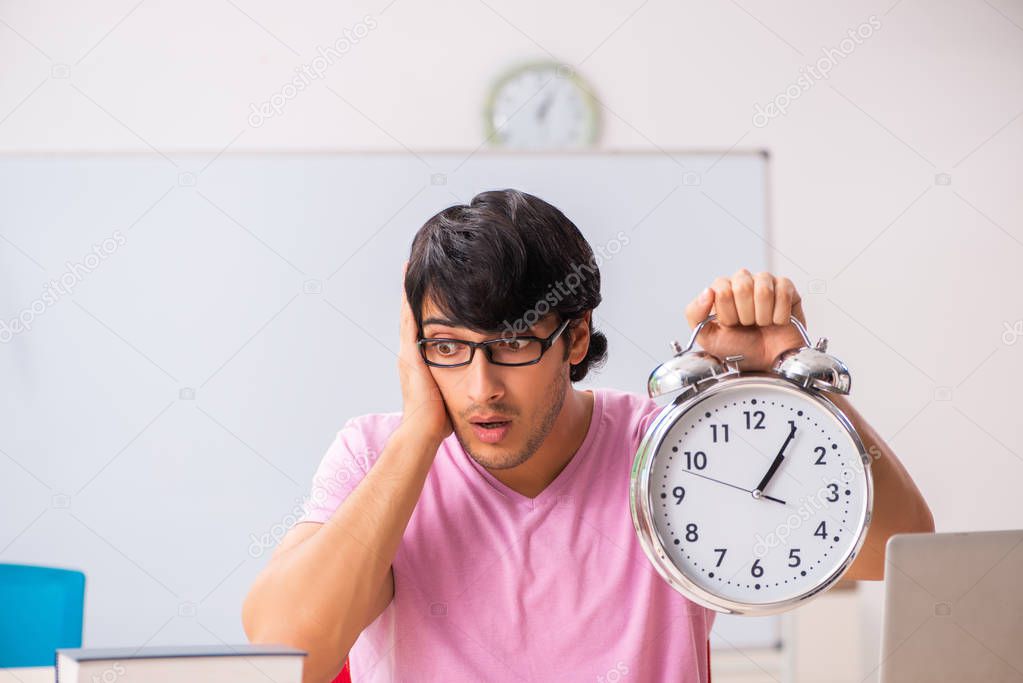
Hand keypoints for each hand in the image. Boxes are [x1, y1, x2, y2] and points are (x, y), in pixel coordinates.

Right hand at [397, 261, 452, 443]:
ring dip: (409, 290)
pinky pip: (409, 320)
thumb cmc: (439, 421)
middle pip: (410, 315)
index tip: (426, 289)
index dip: (421, 309)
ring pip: (407, 313)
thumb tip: (475, 384)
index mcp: (419, 363)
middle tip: (411, 266)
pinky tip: (410, 282)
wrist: (424, 431)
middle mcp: (410, 354)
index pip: (420, 329)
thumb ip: (458, 384)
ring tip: (409, 265)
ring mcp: (408, 353)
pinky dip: (409, 301)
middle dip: (411, 293)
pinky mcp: (411, 354)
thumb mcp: (450, 395)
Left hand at [683, 269, 806, 371]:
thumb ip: (695, 314)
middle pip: (742, 287)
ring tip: (762, 324)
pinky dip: (780, 315)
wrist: (767, 362)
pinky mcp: (785, 287)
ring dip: (763, 316)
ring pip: (764, 290)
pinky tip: (777, 321)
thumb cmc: (739, 348)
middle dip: (745, 315)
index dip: (728, 313)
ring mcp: (764, 282)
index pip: (721, 289)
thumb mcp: (708, 337)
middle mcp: (742, 281)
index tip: (731, 325)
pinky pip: (784, 293)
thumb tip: (707, 291)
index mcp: (721, 290)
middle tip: (747, 325)